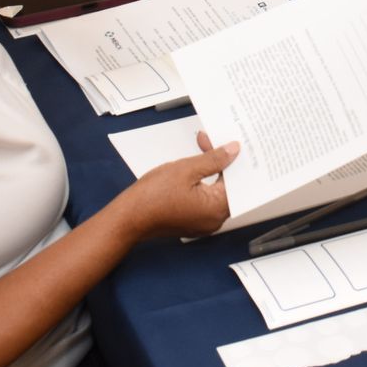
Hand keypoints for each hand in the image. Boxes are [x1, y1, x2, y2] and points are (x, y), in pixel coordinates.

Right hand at [119, 135, 237, 238]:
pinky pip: (206, 201)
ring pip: (217, 193)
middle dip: (222, 163)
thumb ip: (213, 159)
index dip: (234, 159)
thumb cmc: (152, 197)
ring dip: (212, 171)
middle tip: (213, 143)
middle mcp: (214, 220)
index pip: (237, 181)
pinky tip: (195, 169)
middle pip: (229, 187)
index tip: (230, 144)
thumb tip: (233, 151)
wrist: (128, 217)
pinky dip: (204, 184)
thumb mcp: (186, 169)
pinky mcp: (193, 222)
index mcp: (216, 208)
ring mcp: (203, 223)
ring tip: (203, 151)